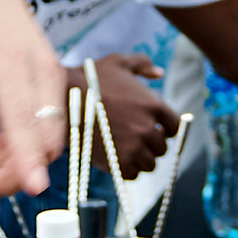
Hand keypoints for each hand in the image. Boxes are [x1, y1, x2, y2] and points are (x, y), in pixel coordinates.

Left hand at [0, 0, 66, 196]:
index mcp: (8, 58)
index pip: (24, 116)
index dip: (29, 155)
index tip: (34, 187)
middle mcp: (40, 66)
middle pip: (45, 137)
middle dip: (16, 168)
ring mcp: (52, 71)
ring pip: (51, 135)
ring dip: (19, 156)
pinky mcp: (54, 77)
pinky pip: (49, 123)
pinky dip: (26, 140)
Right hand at [82, 52, 178, 176]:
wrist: (63, 98)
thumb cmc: (91, 78)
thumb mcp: (119, 62)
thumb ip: (143, 64)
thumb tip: (160, 72)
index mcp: (153, 105)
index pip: (175, 127)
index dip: (166, 128)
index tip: (156, 128)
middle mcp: (147, 128)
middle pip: (162, 148)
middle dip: (152, 144)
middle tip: (136, 139)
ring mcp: (133, 147)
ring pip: (150, 164)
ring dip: (141, 159)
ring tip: (127, 150)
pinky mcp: (117, 162)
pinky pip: (133, 174)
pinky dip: (127, 169)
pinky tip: (117, 158)